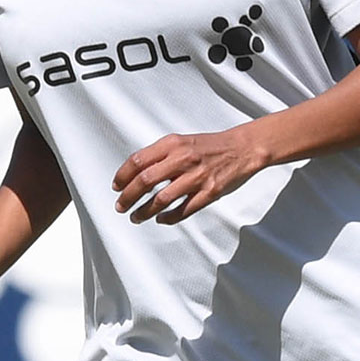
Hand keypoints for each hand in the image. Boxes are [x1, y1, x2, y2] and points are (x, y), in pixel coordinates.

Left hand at [112, 129, 265, 223]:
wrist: (242, 148)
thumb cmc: (211, 146)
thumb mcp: (182, 141)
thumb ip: (161, 154)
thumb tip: (136, 172)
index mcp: (173, 144)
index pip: (138, 160)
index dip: (122, 176)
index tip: (116, 186)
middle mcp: (183, 159)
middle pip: (145, 181)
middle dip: (128, 197)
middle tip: (120, 206)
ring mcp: (196, 177)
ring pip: (161, 200)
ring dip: (144, 211)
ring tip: (136, 217)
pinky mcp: (209, 193)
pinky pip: (183, 210)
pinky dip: (168, 218)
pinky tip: (161, 219)